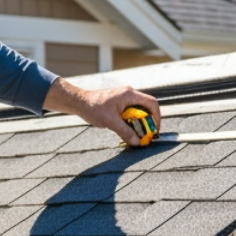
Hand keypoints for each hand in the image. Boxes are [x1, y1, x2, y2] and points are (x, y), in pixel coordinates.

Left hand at [43, 78, 161, 147]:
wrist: (79, 102)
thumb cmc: (93, 108)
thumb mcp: (110, 122)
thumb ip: (125, 132)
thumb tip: (137, 142)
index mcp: (129, 95)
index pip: (152, 103)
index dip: (157, 117)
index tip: (155, 129)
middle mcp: (129, 94)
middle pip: (147, 107)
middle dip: (148, 121)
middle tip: (146, 134)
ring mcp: (124, 97)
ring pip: (139, 110)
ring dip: (140, 122)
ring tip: (136, 133)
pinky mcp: (119, 102)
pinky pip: (131, 111)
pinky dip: (132, 120)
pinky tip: (127, 128)